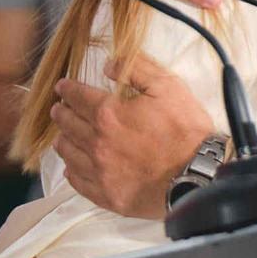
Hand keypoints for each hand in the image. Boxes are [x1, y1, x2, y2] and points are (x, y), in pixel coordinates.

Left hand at [51, 52, 213, 219]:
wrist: (198, 176)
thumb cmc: (186, 131)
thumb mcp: (169, 88)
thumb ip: (137, 70)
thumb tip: (108, 64)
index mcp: (108, 115)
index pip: (77, 97)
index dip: (67, 89)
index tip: (62, 87)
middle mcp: (96, 142)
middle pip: (67, 124)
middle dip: (61, 113)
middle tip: (58, 109)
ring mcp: (99, 171)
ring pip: (68, 152)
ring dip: (63, 140)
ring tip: (62, 136)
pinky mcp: (105, 194)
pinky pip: (78, 181)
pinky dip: (71, 171)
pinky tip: (72, 167)